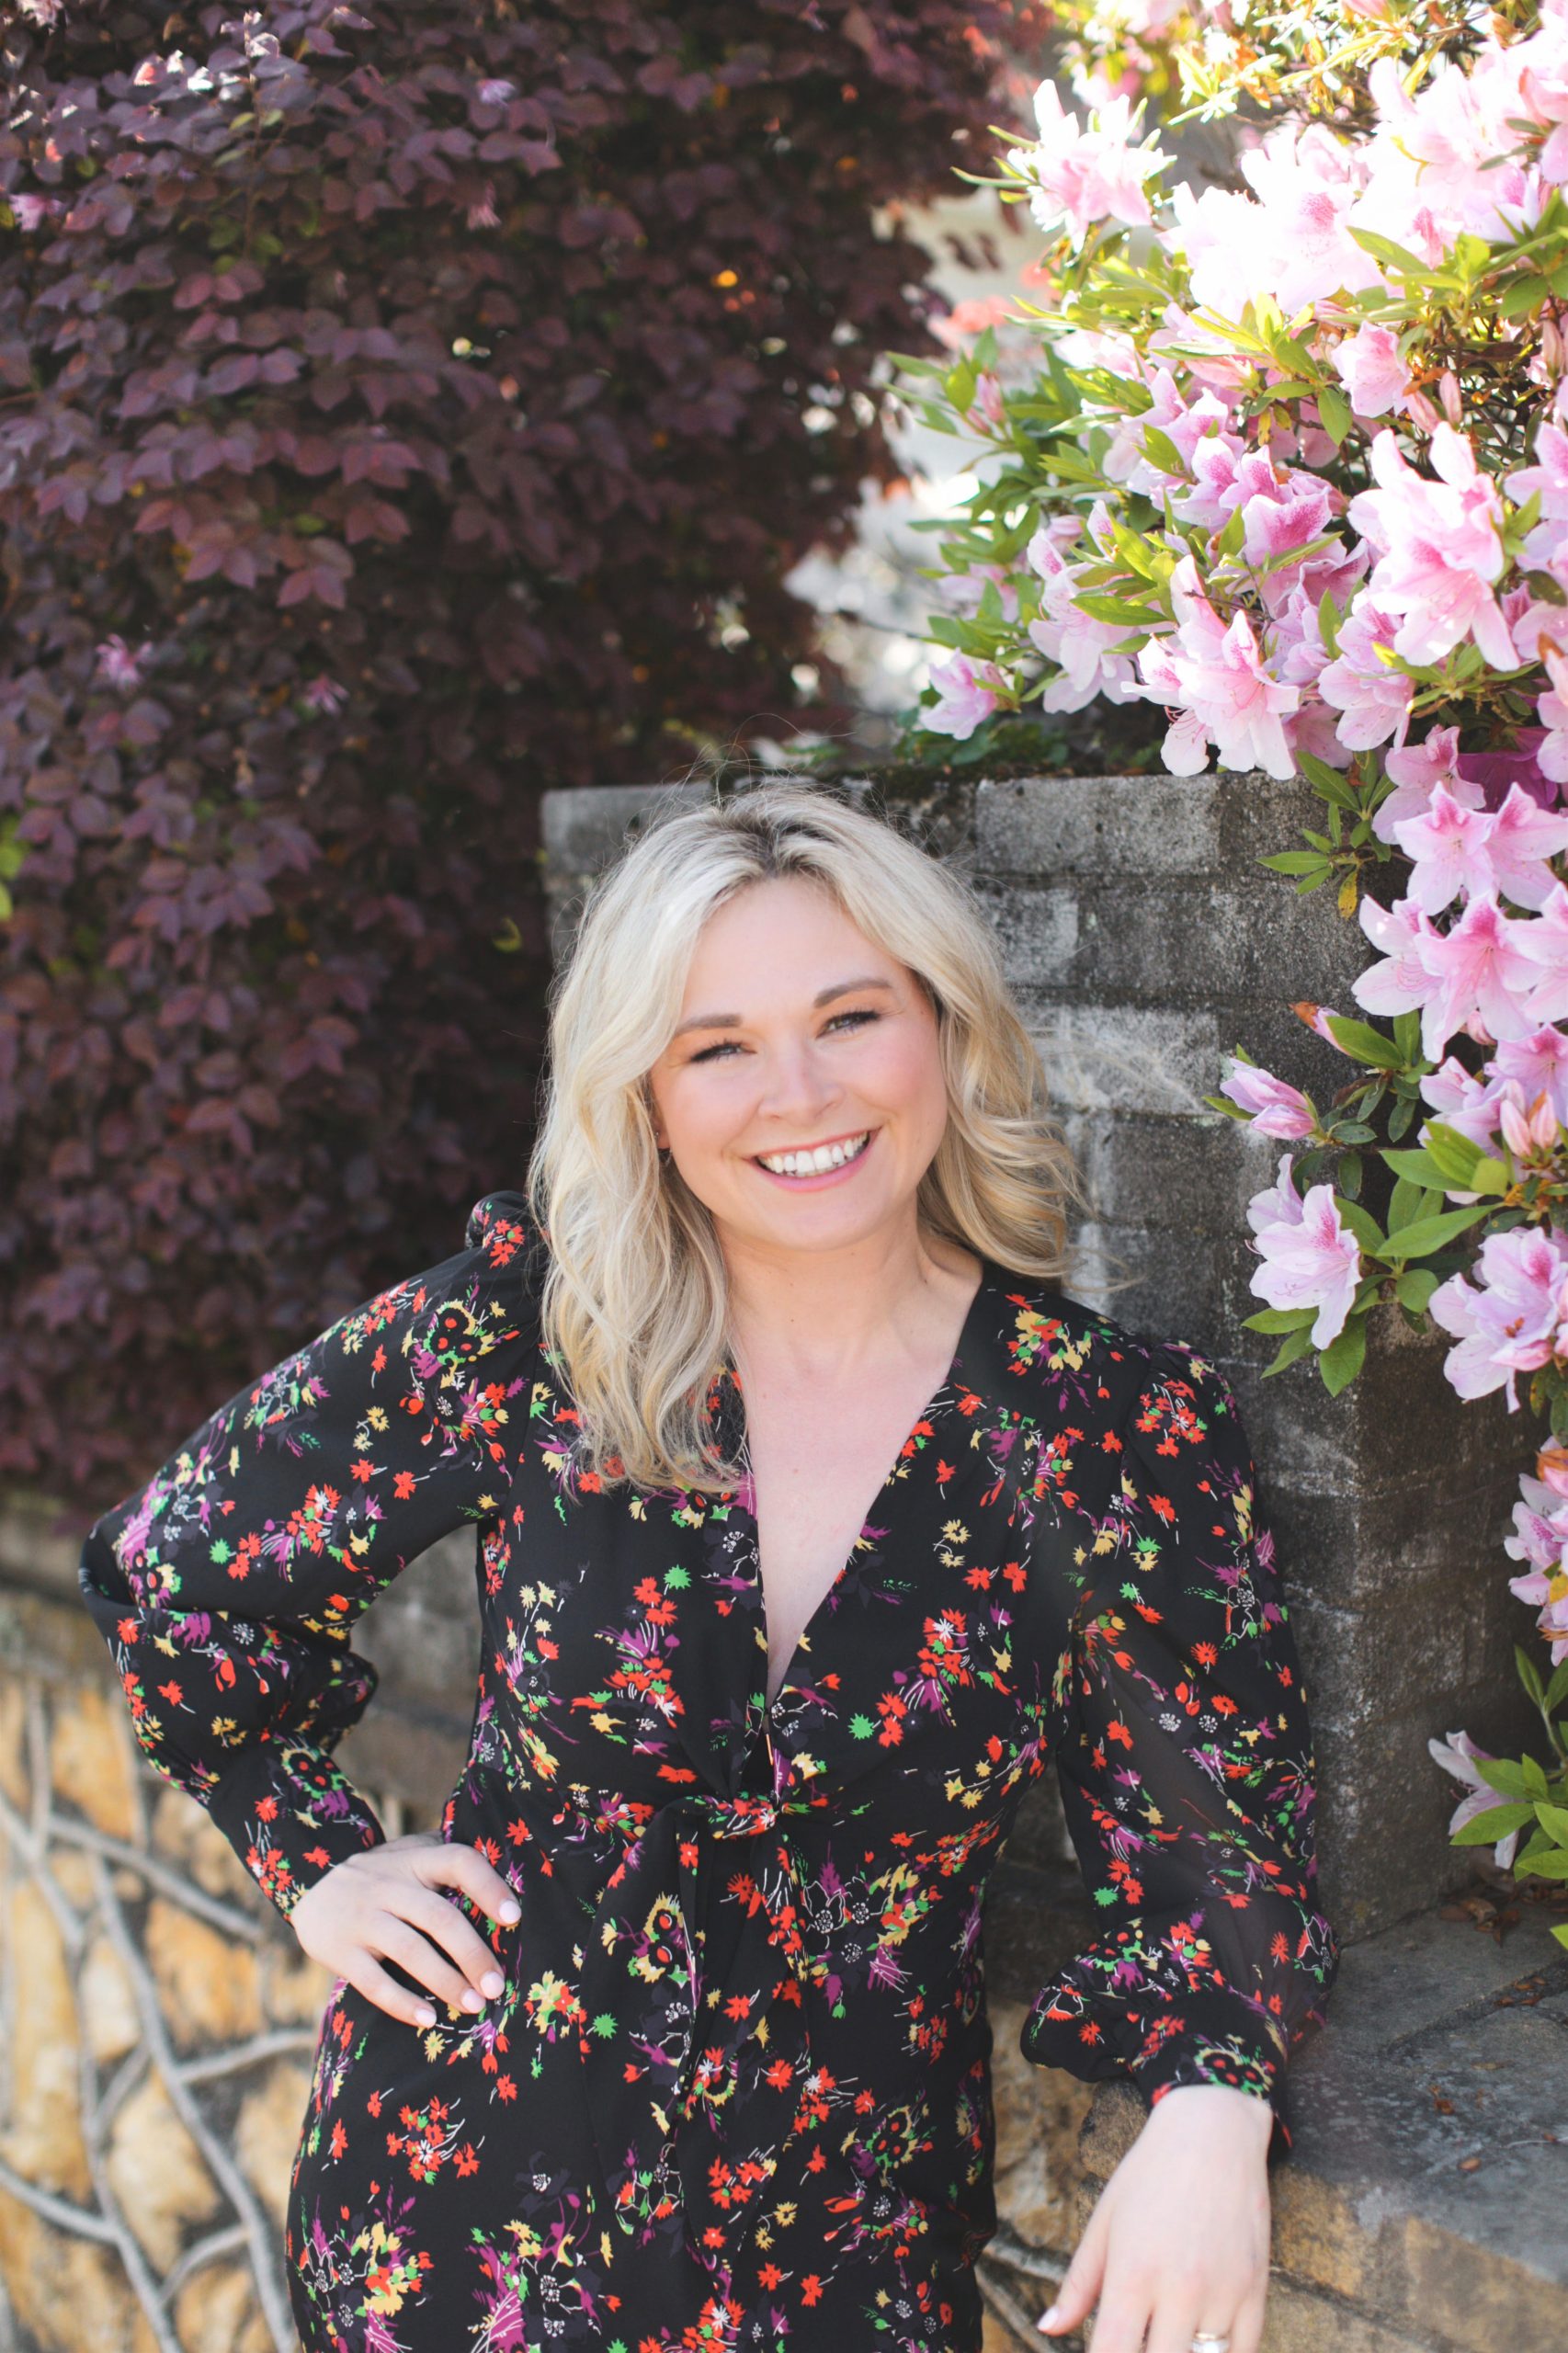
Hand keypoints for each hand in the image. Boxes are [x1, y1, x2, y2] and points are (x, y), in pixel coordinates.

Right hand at [290, 1831, 522, 2029]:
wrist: (310, 1886)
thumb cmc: (381, 1875)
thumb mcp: (409, 1855)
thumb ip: (446, 1860)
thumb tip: (511, 1876)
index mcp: (414, 1859)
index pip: (457, 1861)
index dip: (488, 1886)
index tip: (515, 1918)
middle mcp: (388, 1884)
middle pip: (438, 1917)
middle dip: (472, 1954)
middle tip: (497, 1986)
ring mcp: (362, 1917)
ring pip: (410, 1950)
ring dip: (446, 1981)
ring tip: (475, 2005)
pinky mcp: (340, 1950)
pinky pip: (373, 1981)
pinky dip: (401, 2002)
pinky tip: (428, 2019)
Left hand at [1037, 2084, 1273, 2352]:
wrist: (1213, 2131)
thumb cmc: (1149, 2175)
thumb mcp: (1104, 2221)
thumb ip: (1077, 2284)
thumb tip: (1047, 2328)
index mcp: (1132, 2273)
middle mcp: (1179, 2289)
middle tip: (1136, 2339)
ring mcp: (1222, 2294)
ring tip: (1164, 2334)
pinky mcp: (1256, 2292)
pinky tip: (1199, 2342)